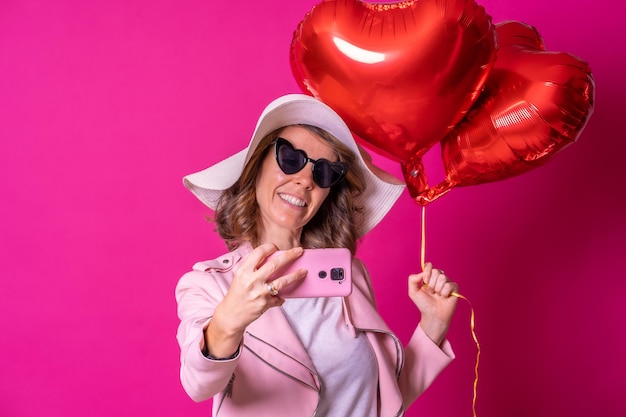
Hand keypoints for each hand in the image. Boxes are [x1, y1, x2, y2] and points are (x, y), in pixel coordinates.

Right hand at [204, 243, 305, 357]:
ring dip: (295, 276)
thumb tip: (272, 259)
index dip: (270, 247)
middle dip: (289, 256)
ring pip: (281, 282)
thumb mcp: (240, 277)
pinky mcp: (265, 304)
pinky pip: (279, 298)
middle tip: (299, 251)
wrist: (231, 315)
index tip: (276, 247)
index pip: (259, 253)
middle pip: (274, 265)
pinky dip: (281, 298)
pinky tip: (281, 297)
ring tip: (304, 271)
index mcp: (243, 271)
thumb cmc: (237, 294)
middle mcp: (251, 281)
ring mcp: (259, 293)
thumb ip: (253, 268)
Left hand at [408, 262, 458, 345]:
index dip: (427, 272)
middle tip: (431, 292)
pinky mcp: (454, 288)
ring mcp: (447, 282)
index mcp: (429, 277)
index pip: (429, 266)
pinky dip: (444, 292)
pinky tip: (444, 297)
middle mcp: (438, 278)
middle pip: (436, 271)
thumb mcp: (413, 292)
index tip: (424, 282)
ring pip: (443, 277)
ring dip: (438, 289)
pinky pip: (449, 285)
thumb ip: (412, 279)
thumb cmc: (424, 304)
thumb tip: (421, 273)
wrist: (432, 315)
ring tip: (437, 295)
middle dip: (431, 284)